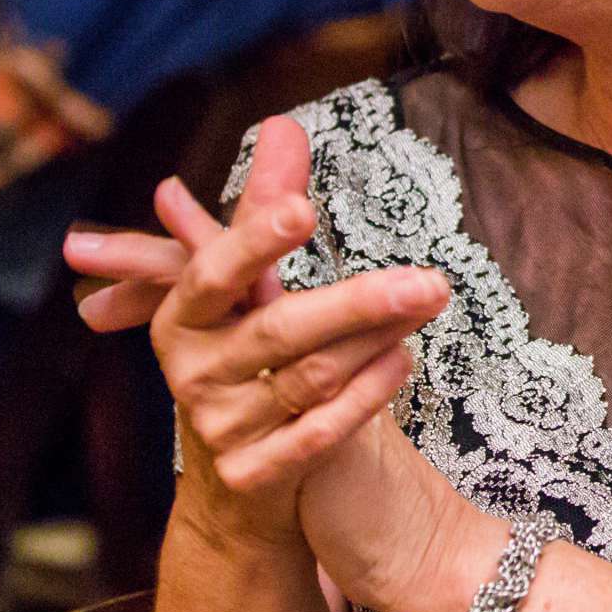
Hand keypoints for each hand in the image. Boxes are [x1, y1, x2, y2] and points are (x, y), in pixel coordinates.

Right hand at [68, 118, 450, 521]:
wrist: (238, 487)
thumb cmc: (247, 359)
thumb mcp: (246, 287)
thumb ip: (266, 206)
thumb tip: (283, 124)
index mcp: (182, 318)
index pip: (214, 272)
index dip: (254, 241)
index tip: (303, 208)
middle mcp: (191, 374)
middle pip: (279, 331)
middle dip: (357, 303)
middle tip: (429, 280)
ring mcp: (220, 430)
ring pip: (310, 380)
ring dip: (375, 342)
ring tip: (427, 305)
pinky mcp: (254, 477)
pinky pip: (320, 433)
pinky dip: (367, 396)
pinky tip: (404, 361)